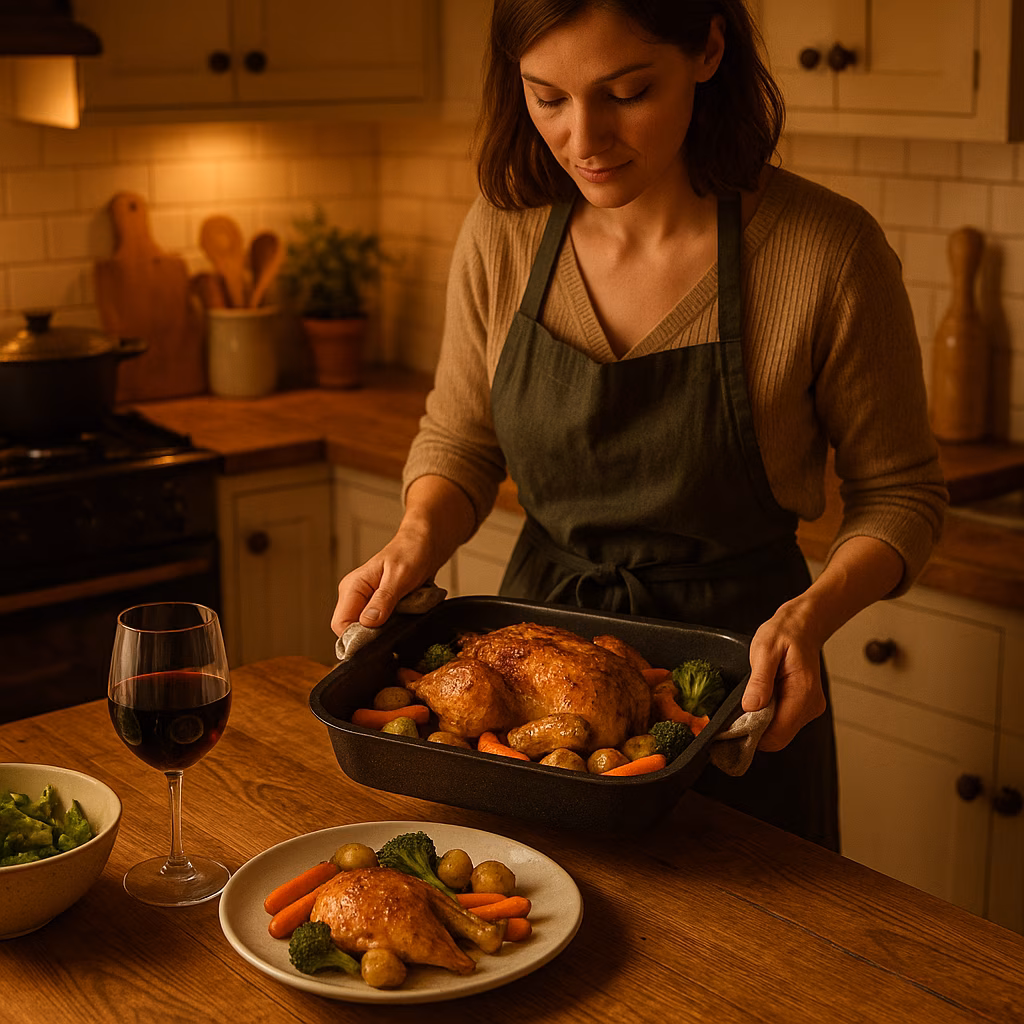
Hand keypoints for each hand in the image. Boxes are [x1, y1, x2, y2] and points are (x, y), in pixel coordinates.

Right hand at [330, 530, 434, 636]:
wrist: (425, 544)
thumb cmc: (411, 553)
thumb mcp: (399, 577)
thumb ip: (383, 600)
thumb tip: (367, 623)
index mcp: (352, 587)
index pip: (340, 624)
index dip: (357, 637)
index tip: (380, 638)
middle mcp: (355, 596)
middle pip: (352, 631)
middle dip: (373, 635)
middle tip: (396, 626)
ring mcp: (366, 601)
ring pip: (366, 630)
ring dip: (385, 631)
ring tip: (403, 619)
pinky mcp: (378, 606)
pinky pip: (379, 625)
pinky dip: (392, 626)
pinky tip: (404, 618)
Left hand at [740, 601, 826, 751]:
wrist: (802, 626)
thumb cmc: (784, 633)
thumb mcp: (765, 649)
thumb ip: (759, 680)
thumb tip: (750, 707)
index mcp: (803, 692)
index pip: (778, 734)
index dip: (753, 736)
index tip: (731, 729)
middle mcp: (811, 705)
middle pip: (778, 737)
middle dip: (755, 731)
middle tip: (734, 716)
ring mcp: (809, 708)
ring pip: (780, 732)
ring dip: (761, 723)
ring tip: (749, 701)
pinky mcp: (804, 707)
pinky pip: (783, 722)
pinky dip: (769, 717)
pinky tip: (760, 699)